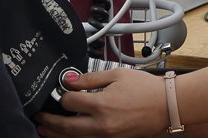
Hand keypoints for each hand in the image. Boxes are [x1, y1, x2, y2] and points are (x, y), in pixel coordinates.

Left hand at [35, 68, 167, 137]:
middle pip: (67, 128)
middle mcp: (102, 125)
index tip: (60, 91)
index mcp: (102, 105)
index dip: (62, 96)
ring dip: (58, 135)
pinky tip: (70, 134)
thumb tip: (70, 81)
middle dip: (50, 123)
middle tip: (39, 117)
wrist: (168, 105)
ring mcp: (108, 136)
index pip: (69, 103)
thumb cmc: (146, 89)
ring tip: (45, 130)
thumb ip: (90, 79)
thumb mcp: (117, 75)